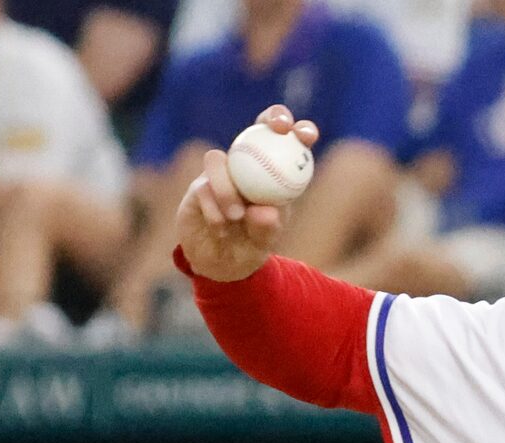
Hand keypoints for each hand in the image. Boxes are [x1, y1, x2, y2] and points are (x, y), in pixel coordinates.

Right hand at [175, 103, 318, 282]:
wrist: (220, 262)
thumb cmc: (251, 245)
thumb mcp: (264, 241)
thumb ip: (266, 228)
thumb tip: (265, 212)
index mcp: (272, 173)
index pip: (289, 142)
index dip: (299, 129)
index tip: (306, 135)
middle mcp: (246, 164)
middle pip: (257, 127)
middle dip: (271, 117)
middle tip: (279, 129)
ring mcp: (220, 172)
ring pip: (219, 160)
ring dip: (227, 188)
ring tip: (236, 217)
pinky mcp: (198, 186)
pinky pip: (203, 188)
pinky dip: (214, 210)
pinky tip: (220, 229)